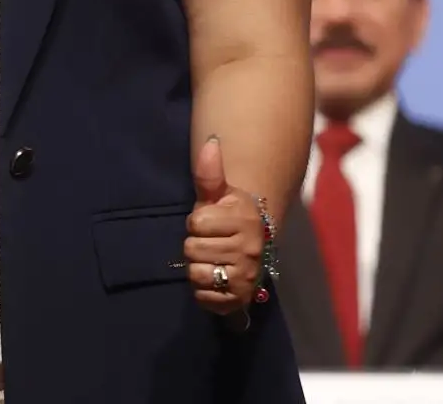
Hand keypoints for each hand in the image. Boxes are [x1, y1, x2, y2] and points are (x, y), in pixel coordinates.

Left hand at [183, 137, 263, 316]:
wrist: (250, 247)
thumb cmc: (227, 216)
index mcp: (244, 220)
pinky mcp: (239, 299)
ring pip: (196, 273)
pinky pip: (203, 297)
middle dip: (195, 245)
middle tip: (210, 242)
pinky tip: (213, 280)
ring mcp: (246, 276)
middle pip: (192, 249)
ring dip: (197, 268)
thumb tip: (210, 141)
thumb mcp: (217, 194)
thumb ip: (209, 172)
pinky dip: (202, 291)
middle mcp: (250, 249)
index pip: (196, 223)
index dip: (196, 222)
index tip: (210, 222)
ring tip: (211, 260)